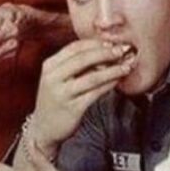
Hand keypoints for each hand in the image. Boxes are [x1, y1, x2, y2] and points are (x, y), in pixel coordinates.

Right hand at [31, 39, 136, 154]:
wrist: (44, 128)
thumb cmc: (55, 99)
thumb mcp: (57, 78)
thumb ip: (74, 65)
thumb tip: (103, 51)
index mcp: (49, 66)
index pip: (74, 47)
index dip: (95, 43)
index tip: (111, 42)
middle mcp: (53, 78)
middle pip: (83, 59)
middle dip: (106, 53)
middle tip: (122, 50)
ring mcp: (62, 93)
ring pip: (92, 77)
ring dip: (112, 70)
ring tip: (126, 66)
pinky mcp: (72, 108)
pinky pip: (95, 93)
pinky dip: (109, 85)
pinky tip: (117, 81)